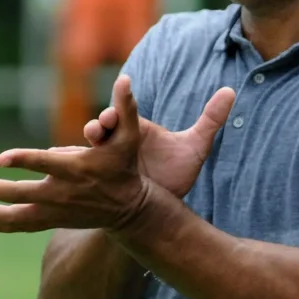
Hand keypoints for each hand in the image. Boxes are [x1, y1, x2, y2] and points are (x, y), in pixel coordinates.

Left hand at [0, 75, 151, 232]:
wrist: (129, 208)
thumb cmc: (124, 167)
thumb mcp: (130, 137)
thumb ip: (125, 108)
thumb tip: (124, 78)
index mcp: (76, 169)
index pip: (44, 164)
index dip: (23, 160)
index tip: (0, 159)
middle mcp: (61, 193)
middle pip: (19, 194)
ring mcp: (55, 210)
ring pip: (15, 216)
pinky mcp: (53, 220)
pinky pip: (21, 226)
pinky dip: (0, 226)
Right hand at [83, 85, 235, 198]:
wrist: (163, 207)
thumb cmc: (177, 174)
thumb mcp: (195, 148)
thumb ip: (210, 120)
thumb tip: (231, 90)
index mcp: (136, 129)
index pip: (124, 112)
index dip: (118, 108)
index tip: (117, 111)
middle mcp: (117, 142)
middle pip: (101, 127)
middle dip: (97, 126)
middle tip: (99, 129)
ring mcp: (106, 161)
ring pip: (89, 148)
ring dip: (83, 144)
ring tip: (83, 144)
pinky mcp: (99, 180)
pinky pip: (83, 171)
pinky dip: (73, 168)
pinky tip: (67, 170)